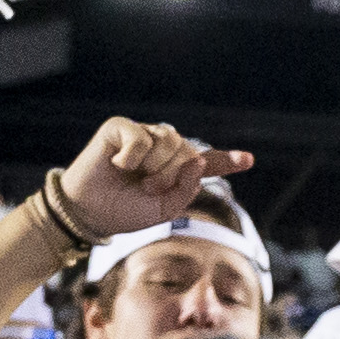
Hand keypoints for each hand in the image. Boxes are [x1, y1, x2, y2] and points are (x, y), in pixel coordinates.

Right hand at [55, 119, 257, 244]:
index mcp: (178, 169)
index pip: (208, 162)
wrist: (91, 211)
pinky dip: (131, 158)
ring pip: (169, 143)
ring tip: (134, 178)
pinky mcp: (122, 127)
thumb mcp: (163, 210)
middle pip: (189, 153)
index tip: (248, 160)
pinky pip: (141, 138)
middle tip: (148, 189)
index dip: (229, 160)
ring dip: (153, 169)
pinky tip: (118, 164)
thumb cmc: (126, 211)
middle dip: (170, 177)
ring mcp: (145, 134)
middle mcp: (165, 148)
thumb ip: (186, 190)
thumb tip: (199, 158)